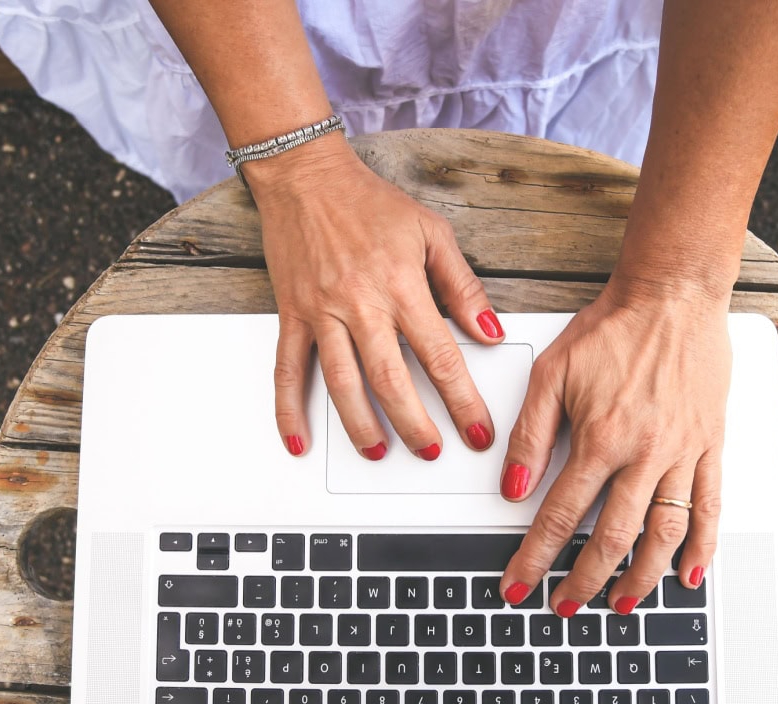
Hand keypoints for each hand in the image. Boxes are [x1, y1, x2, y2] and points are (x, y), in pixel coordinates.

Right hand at [246, 138, 504, 459]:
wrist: (306, 178)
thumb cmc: (369, 203)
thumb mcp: (432, 232)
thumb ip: (462, 286)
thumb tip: (490, 331)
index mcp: (401, 285)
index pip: (440, 356)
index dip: (462, 400)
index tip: (477, 430)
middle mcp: (360, 304)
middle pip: (390, 380)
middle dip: (414, 424)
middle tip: (431, 452)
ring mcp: (321, 313)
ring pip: (342, 383)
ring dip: (361, 426)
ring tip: (378, 452)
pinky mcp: (292, 316)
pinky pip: (287, 371)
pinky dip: (289, 409)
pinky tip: (299, 439)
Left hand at [496, 282, 731, 614]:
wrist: (672, 296)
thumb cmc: (613, 328)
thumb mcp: (552, 373)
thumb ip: (530, 434)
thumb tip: (511, 486)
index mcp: (602, 437)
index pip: (560, 514)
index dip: (535, 556)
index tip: (518, 583)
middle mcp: (646, 452)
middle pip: (612, 536)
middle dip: (584, 579)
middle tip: (564, 605)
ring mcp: (683, 452)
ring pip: (664, 532)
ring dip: (641, 577)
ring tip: (620, 604)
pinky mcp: (711, 446)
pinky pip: (710, 506)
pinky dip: (701, 546)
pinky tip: (688, 573)